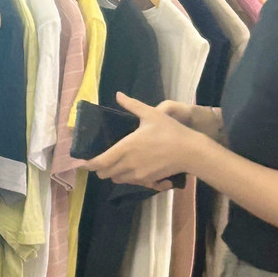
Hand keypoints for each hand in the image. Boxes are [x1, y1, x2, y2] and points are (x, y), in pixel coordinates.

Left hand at [85, 92, 205, 190]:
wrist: (190, 151)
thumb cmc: (170, 131)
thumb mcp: (151, 114)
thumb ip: (132, 105)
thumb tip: (118, 95)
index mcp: (124, 148)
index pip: (98, 163)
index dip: (90, 164)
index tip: (87, 160)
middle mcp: (127, 164)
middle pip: (104, 174)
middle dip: (100, 168)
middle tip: (103, 160)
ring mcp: (136, 174)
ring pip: (115, 179)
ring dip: (113, 173)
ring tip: (117, 163)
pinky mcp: (146, 180)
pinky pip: (129, 182)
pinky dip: (126, 177)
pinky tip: (131, 168)